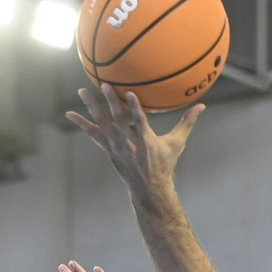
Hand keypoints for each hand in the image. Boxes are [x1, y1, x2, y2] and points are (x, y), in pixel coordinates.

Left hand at [66, 84, 203, 200]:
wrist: (148, 187)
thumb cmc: (165, 163)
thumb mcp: (176, 143)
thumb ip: (187, 123)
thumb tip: (202, 106)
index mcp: (146, 140)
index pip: (139, 121)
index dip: (133, 108)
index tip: (128, 93)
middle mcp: (129, 143)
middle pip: (117, 119)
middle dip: (109, 102)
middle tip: (102, 84)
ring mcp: (116, 146)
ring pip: (102, 123)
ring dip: (91, 107)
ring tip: (82, 91)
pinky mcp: (108, 149)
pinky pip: (93, 133)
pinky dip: (81, 123)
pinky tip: (70, 114)